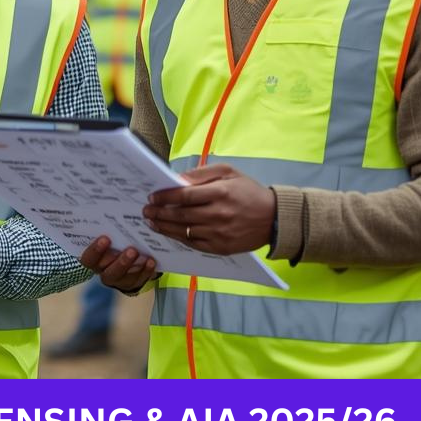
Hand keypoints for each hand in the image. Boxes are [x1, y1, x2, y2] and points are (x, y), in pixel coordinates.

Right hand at [78, 236, 157, 293]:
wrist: (124, 259)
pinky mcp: (132, 283)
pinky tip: (151, 261)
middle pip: (107, 271)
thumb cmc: (113, 243)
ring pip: (123, 277)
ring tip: (142, 255)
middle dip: (120, 261)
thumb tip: (111, 211)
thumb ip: (107, 230)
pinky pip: (139, 280)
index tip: (105, 238)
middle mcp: (103, 272)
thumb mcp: (108, 236)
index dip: (95, 251)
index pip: (88, 259)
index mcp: (93, 260)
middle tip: (132, 250)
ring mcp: (118, 280)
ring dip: (133, 266)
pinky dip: (146, 271)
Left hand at [143, 164, 274, 253]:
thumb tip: (178, 179)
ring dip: (164, 227)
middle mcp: (218, 214)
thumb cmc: (249, 192)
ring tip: (152, 222)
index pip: (185, 195)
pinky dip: (179, 238)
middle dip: (159, 213)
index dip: (165, 196)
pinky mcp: (221, 248)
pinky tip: (169, 233)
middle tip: (146, 211)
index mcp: (220, 193)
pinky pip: (194, 244)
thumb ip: (202, 173)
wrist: (274, 219)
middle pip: (181, 215)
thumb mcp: (229, 172)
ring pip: (184, 231)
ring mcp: (219, 233)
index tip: (152, 197)